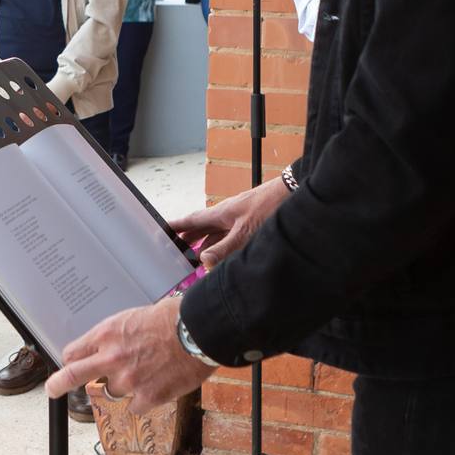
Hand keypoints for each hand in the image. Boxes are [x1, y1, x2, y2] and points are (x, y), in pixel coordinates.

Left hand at [43, 295, 212, 408]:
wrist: (198, 331)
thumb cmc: (172, 318)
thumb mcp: (134, 318)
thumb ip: (117, 338)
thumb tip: (112, 349)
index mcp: (107, 334)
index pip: (74, 353)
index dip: (72, 361)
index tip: (71, 365)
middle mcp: (111, 358)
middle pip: (73, 376)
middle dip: (58, 384)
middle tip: (52, 389)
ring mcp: (128, 381)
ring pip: (114, 392)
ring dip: (125, 387)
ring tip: (147, 373)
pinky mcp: (147, 398)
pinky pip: (136, 406)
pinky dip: (144, 400)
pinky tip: (158, 386)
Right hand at [168, 176, 291, 271]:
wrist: (292, 193)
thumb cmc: (269, 208)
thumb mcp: (245, 233)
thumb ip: (224, 249)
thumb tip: (203, 261)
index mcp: (220, 213)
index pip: (192, 221)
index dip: (177, 226)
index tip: (162, 230)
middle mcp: (226, 215)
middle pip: (201, 228)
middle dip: (188, 238)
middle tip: (175, 249)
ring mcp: (238, 219)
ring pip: (216, 233)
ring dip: (205, 244)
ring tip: (196, 256)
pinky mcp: (250, 223)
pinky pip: (229, 236)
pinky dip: (222, 245)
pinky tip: (223, 254)